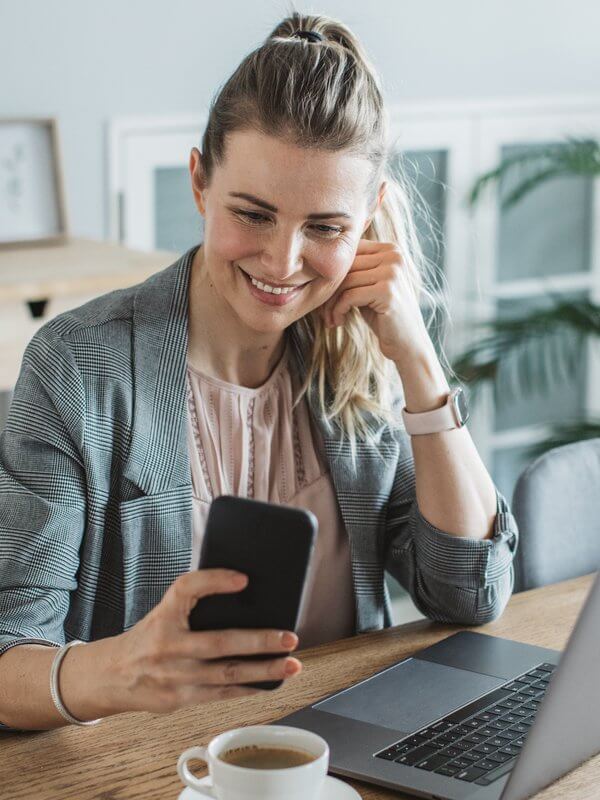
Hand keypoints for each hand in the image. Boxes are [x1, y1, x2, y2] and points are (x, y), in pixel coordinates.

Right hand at [108, 569, 301, 713]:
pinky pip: (221, 694)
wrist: (113, 675)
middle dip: (259, 641)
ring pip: (227, 674)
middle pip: (220, 642)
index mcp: (165, 615)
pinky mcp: (180, 699)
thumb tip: (243, 587)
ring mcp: (175, 676)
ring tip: (291, 665)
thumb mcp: (165, 609)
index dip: (215, 580)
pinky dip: (248, 689)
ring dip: (264, 671)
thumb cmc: (149, 637)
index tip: (243, 579)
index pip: (187, 588)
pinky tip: (270, 683)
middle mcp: (168, 646)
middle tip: (289, 637)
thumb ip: (196, 597)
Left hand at [320, 238, 430, 363]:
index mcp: (391, 249)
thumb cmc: (383, 315)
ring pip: (345, 281)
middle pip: (346, 265)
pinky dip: (338, 310)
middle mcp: (394, 256)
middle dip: (329, 290)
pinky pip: (349, 296)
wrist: (408, 344)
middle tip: (323, 312)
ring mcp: (392, 273)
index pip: (349, 251)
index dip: (333, 273)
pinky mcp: (387, 291)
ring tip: (331, 319)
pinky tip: (339, 322)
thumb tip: (320, 261)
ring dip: (331, 304)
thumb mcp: (368, 286)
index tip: (324, 296)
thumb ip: (354, 270)